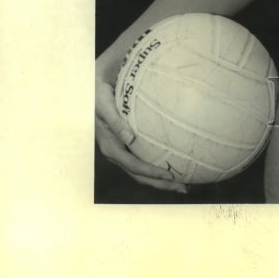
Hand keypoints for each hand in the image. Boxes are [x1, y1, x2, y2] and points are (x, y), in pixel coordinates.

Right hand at [95, 64, 188, 193]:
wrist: (94, 88)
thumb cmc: (99, 94)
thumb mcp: (104, 105)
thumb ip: (115, 122)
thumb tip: (130, 139)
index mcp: (111, 147)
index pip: (134, 166)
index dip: (152, 173)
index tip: (170, 176)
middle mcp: (117, 153)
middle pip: (140, 175)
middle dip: (161, 184)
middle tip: (184, 189)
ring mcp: (122, 150)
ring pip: (142, 171)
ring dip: (161, 179)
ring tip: (183, 183)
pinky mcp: (127, 145)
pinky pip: (142, 160)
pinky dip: (156, 166)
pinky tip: (172, 165)